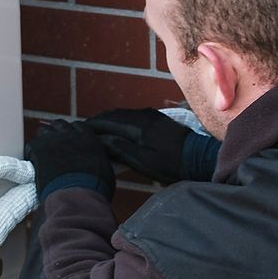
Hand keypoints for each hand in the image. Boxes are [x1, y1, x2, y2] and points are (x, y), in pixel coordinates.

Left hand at [24, 119, 114, 199]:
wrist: (77, 195)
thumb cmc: (94, 189)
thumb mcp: (105, 172)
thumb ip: (98, 163)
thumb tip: (98, 167)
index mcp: (88, 139)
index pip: (77, 126)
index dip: (71, 134)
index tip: (69, 142)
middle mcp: (71, 135)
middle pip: (59, 125)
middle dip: (55, 133)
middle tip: (53, 147)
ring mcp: (53, 140)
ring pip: (43, 131)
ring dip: (43, 141)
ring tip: (42, 155)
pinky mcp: (39, 148)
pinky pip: (31, 146)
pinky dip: (32, 154)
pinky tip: (34, 164)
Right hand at [85, 108, 219, 183]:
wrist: (199, 158)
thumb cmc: (172, 165)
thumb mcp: (144, 162)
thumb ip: (122, 149)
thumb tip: (101, 140)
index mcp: (139, 126)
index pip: (108, 121)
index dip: (92, 126)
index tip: (79, 132)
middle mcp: (144, 115)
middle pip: (113, 114)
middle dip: (97, 121)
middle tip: (83, 131)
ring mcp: (152, 115)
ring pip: (122, 114)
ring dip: (108, 120)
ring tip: (95, 130)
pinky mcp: (157, 119)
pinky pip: (132, 116)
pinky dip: (119, 121)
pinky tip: (115, 129)